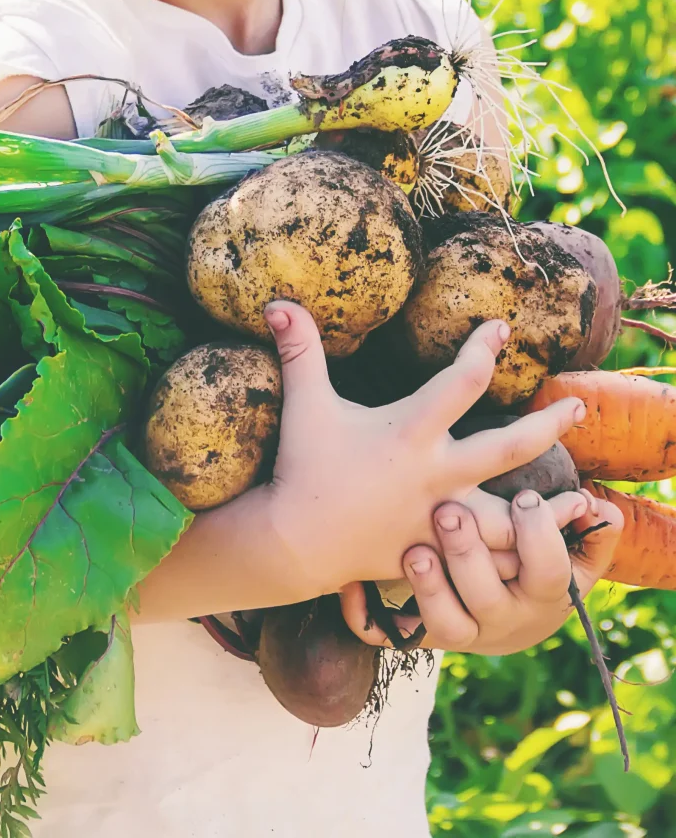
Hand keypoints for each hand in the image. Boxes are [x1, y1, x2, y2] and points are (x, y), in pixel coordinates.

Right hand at [261, 300, 586, 595]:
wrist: (294, 542)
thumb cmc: (302, 467)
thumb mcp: (305, 404)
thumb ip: (299, 351)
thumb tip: (277, 302)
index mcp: (410, 431)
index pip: (463, 379)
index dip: (485, 347)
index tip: (502, 328)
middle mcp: (436, 473)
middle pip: (511, 445)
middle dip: (549, 423)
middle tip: (577, 405)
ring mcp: (440, 517)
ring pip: (512, 515)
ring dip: (548, 508)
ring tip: (583, 500)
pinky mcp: (436, 550)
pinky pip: (486, 559)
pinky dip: (515, 557)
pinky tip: (537, 552)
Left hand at [340, 488, 624, 654]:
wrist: (502, 619)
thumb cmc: (530, 567)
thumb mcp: (567, 555)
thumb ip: (587, 534)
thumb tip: (598, 510)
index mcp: (539, 595)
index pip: (547, 573)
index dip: (537, 537)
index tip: (523, 497)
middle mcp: (498, 620)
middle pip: (487, 599)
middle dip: (469, 556)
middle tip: (450, 512)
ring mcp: (456, 631)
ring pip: (442, 624)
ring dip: (427, 588)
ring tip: (412, 551)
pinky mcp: (414, 635)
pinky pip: (384, 636)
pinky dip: (363, 614)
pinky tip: (348, 583)